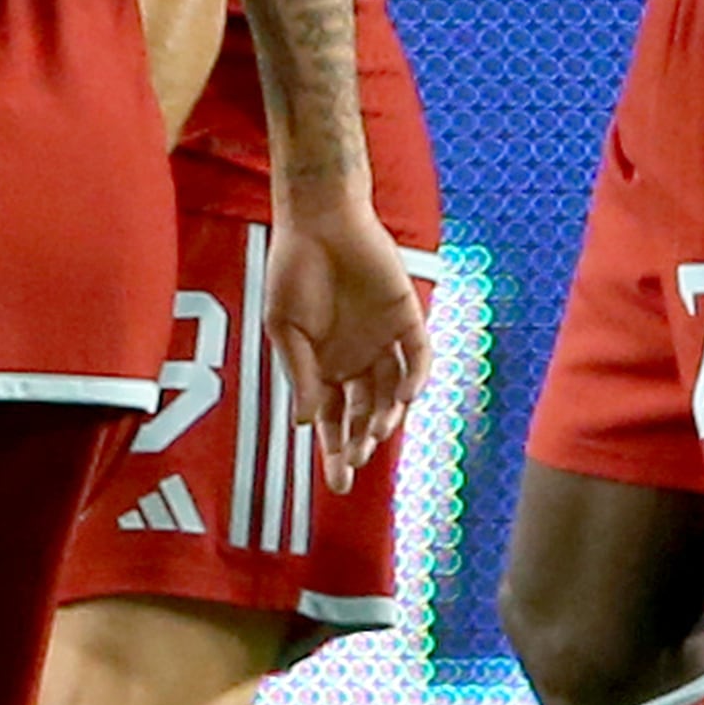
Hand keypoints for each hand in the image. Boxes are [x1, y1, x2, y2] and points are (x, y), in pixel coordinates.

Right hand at [255, 200, 424, 486]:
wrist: (319, 220)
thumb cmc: (292, 269)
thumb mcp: (284, 328)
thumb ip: (301, 374)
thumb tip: (306, 424)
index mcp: (325, 366)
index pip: (334, 420)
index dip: (335, 452)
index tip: (338, 485)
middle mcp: (358, 359)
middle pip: (366, 413)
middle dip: (361, 441)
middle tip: (356, 463)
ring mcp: (384, 340)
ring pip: (393, 392)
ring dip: (387, 416)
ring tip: (376, 433)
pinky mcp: (408, 317)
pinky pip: (418, 355)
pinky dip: (416, 378)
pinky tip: (404, 396)